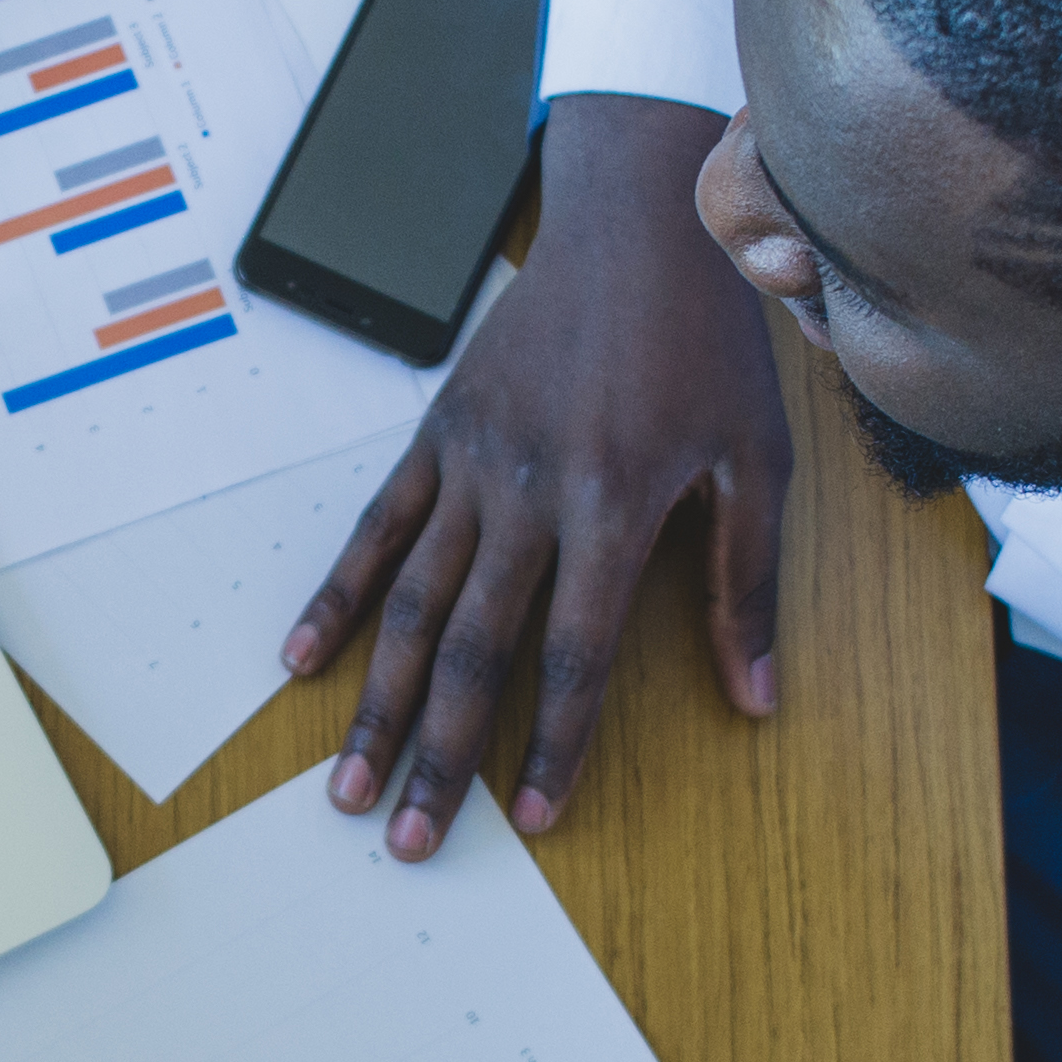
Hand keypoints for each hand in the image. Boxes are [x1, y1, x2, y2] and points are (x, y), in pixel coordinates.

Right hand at [283, 93, 785, 858]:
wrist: (637, 222)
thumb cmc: (707, 343)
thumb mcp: (758, 460)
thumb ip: (748, 585)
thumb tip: (757, 697)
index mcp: (613, 505)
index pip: (574, 655)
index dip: (554, 745)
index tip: (534, 819)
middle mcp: (528, 492)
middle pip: (470, 649)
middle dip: (438, 755)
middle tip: (409, 840)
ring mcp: (470, 462)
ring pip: (409, 602)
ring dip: (375, 703)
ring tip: (348, 785)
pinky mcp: (437, 434)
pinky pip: (375, 528)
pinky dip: (337, 597)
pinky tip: (303, 661)